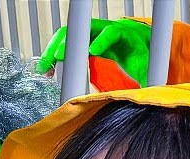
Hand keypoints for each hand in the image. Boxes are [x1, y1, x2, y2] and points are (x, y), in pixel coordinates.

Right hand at [37, 18, 152, 86]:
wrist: (138, 46)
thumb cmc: (141, 58)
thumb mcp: (144, 70)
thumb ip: (143, 81)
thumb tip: (143, 98)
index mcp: (124, 35)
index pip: (112, 32)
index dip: (102, 40)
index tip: (93, 51)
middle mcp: (105, 30)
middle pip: (84, 29)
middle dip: (69, 42)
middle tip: (57, 57)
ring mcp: (91, 34)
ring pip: (70, 35)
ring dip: (55, 49)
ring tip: (44, 68)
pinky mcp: (82, 42)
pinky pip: (65, 44)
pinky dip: (54, 56)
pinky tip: (47, 70)